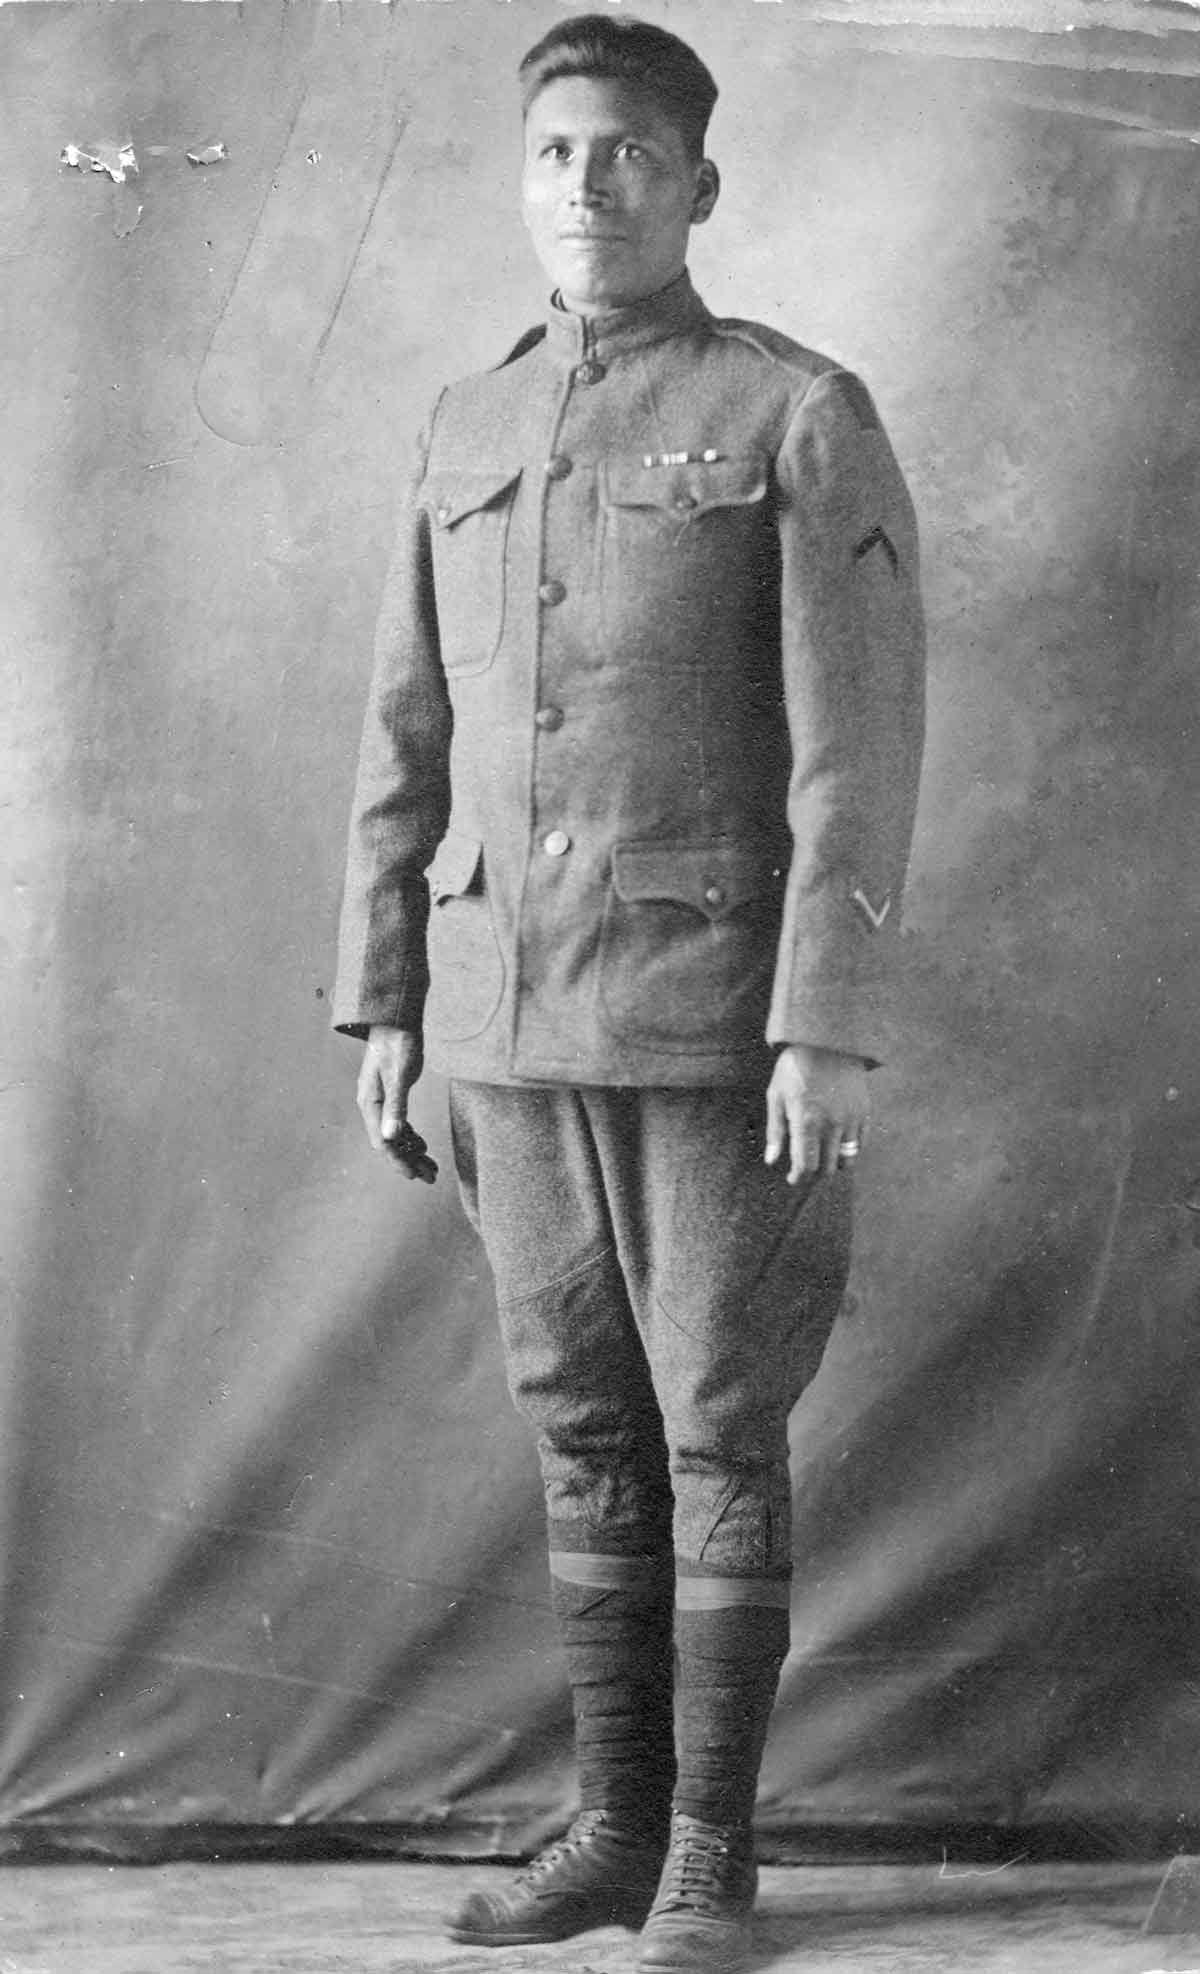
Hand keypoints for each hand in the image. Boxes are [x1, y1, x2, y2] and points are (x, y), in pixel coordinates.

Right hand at [356, 1026, 437, 1182]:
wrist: (397, 1019)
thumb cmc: (399, 1043)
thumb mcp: (400, 1075)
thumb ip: (396, 1106)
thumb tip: (392, 1136)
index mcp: (371, 1103)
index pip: (383, 1142)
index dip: (399, 1161)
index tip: (415, 1176)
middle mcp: (372, 1105)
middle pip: (390, 1143)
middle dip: (409, 1162)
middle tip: (430, 1177)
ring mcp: (381, 1100)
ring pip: (396, 1135)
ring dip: (412, 1152)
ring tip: (431, 1167)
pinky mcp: (391, 1094)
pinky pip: (399, 1124)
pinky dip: (411, 1137)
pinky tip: (423, 1145)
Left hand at [764, 1044, 868, 1183]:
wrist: (828, 1039)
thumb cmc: (795, 1067)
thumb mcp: (776, 1095)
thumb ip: (775, 1131)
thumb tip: (772, 1161)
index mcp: (806, 1122)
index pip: (805, 1165)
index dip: (798, 1177)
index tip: (792, 1179)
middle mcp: (831, 1125)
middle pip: (827, 1167)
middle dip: (815, 1174)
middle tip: (806, 1171)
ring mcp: (851, 1119)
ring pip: (847, 1159)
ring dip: (834, 1165)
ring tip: (823, 1161)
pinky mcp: (864, 1112)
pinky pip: (860, 1143)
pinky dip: (850, 1151)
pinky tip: (838, 1146)